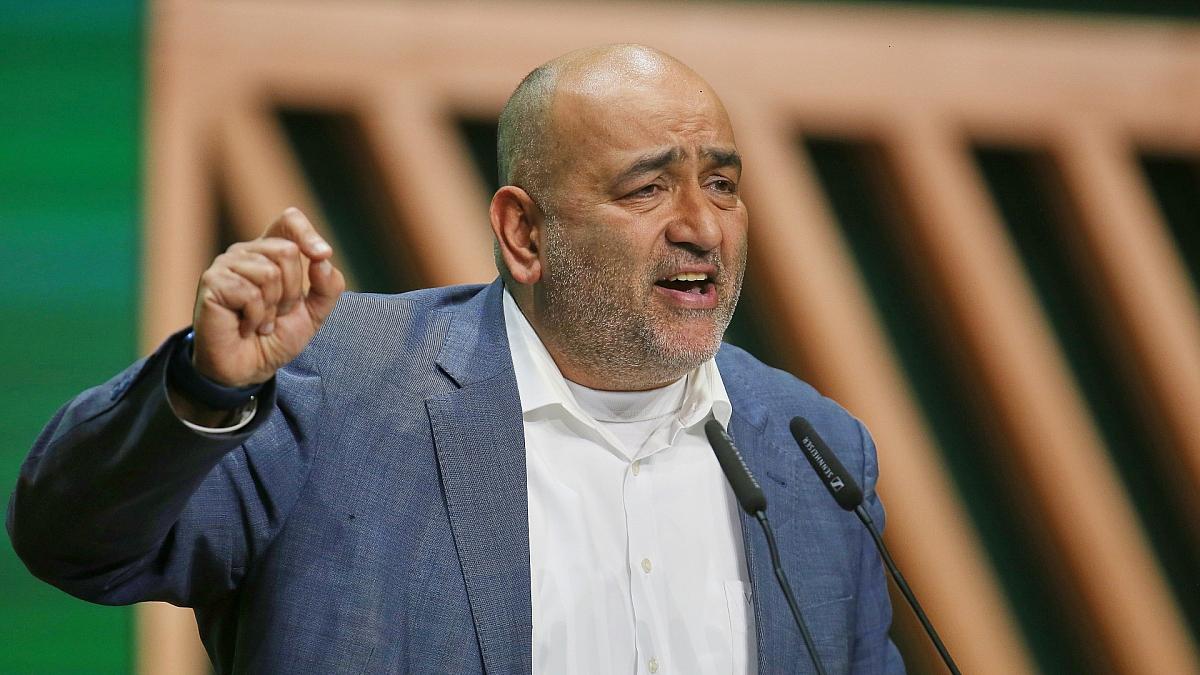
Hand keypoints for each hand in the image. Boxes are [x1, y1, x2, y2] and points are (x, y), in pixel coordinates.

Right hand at [191, 208, 345, 386]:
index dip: (307, 233)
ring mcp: (226, 265)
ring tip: (261, 321)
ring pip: (269, 272)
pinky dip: (255, 317)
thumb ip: (328, 286)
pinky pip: (250, 293)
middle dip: (292, 291)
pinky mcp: (212, 283)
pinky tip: (246, 327)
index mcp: (270, 253)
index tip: (322, 255)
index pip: (289, 221)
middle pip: (287, 251)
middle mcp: (246, 253)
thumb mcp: (314, 313)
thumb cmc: (275, 337)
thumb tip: (323, 258)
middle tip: (278, 313)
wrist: (248, 369)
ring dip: (272, 307)